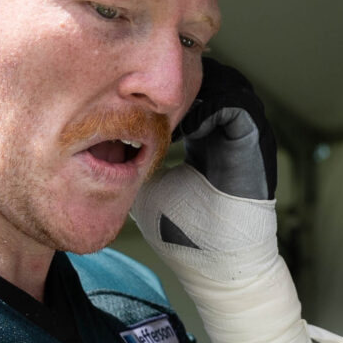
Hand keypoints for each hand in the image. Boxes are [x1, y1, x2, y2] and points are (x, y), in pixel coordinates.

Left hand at [131, 60, 319, 342]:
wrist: (215, 264)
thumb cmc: (181, 234)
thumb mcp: (143, 182)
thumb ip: (129, 156)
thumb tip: (88, 141)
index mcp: (204, 136)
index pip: (179, 93)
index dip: (151, 91)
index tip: (118, 96)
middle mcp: (226, 127)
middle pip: (196, 78)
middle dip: (165, 82)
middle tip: (130, 90)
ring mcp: (244, 129)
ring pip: (213, 81)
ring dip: (182, 88)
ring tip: (150, 103)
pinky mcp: (254, 136)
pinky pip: (230, 99)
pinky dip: (201, 103)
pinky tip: (170, 120)